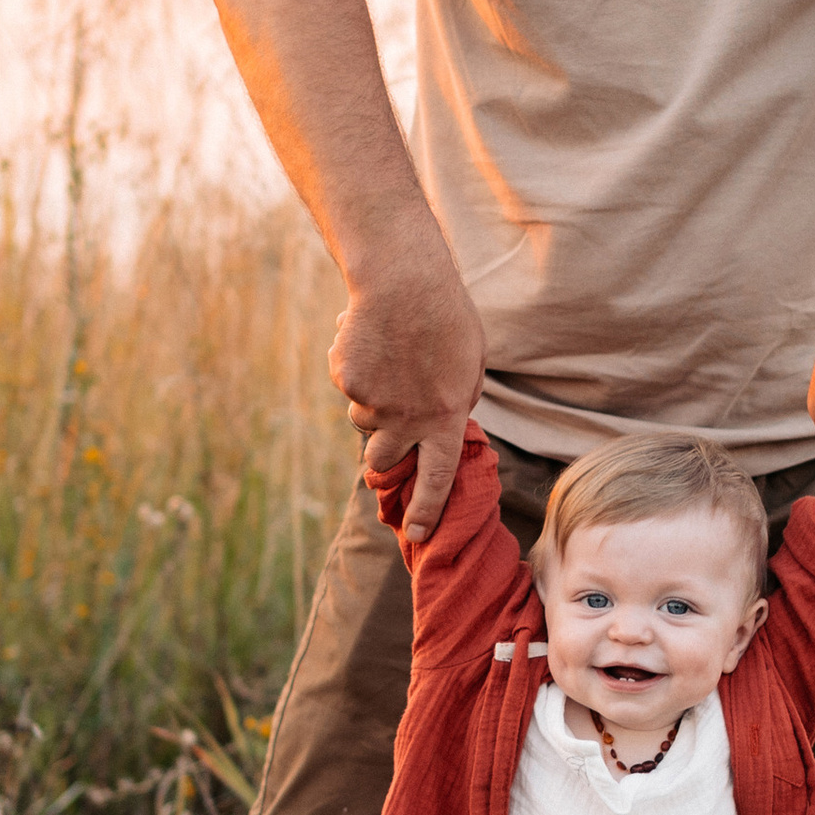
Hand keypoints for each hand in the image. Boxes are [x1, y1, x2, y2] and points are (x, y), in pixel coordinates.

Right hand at [329, 247, 485, 541]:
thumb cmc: (447, 318)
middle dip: (381, 456)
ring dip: (372, 403)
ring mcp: (371, 401)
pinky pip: (347, 387)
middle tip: (385, 438)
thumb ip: (454, 404)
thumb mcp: (469, 367)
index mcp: (444, 418)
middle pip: (381, 461)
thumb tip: (441, 426)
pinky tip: (372, 339)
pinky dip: (356, 369)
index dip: (427, 509)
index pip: (436, 479)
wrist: (404, 281)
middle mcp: (406, 419)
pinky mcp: (345, 380)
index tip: (417, 532)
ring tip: (389, 361)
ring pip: (362, 420)